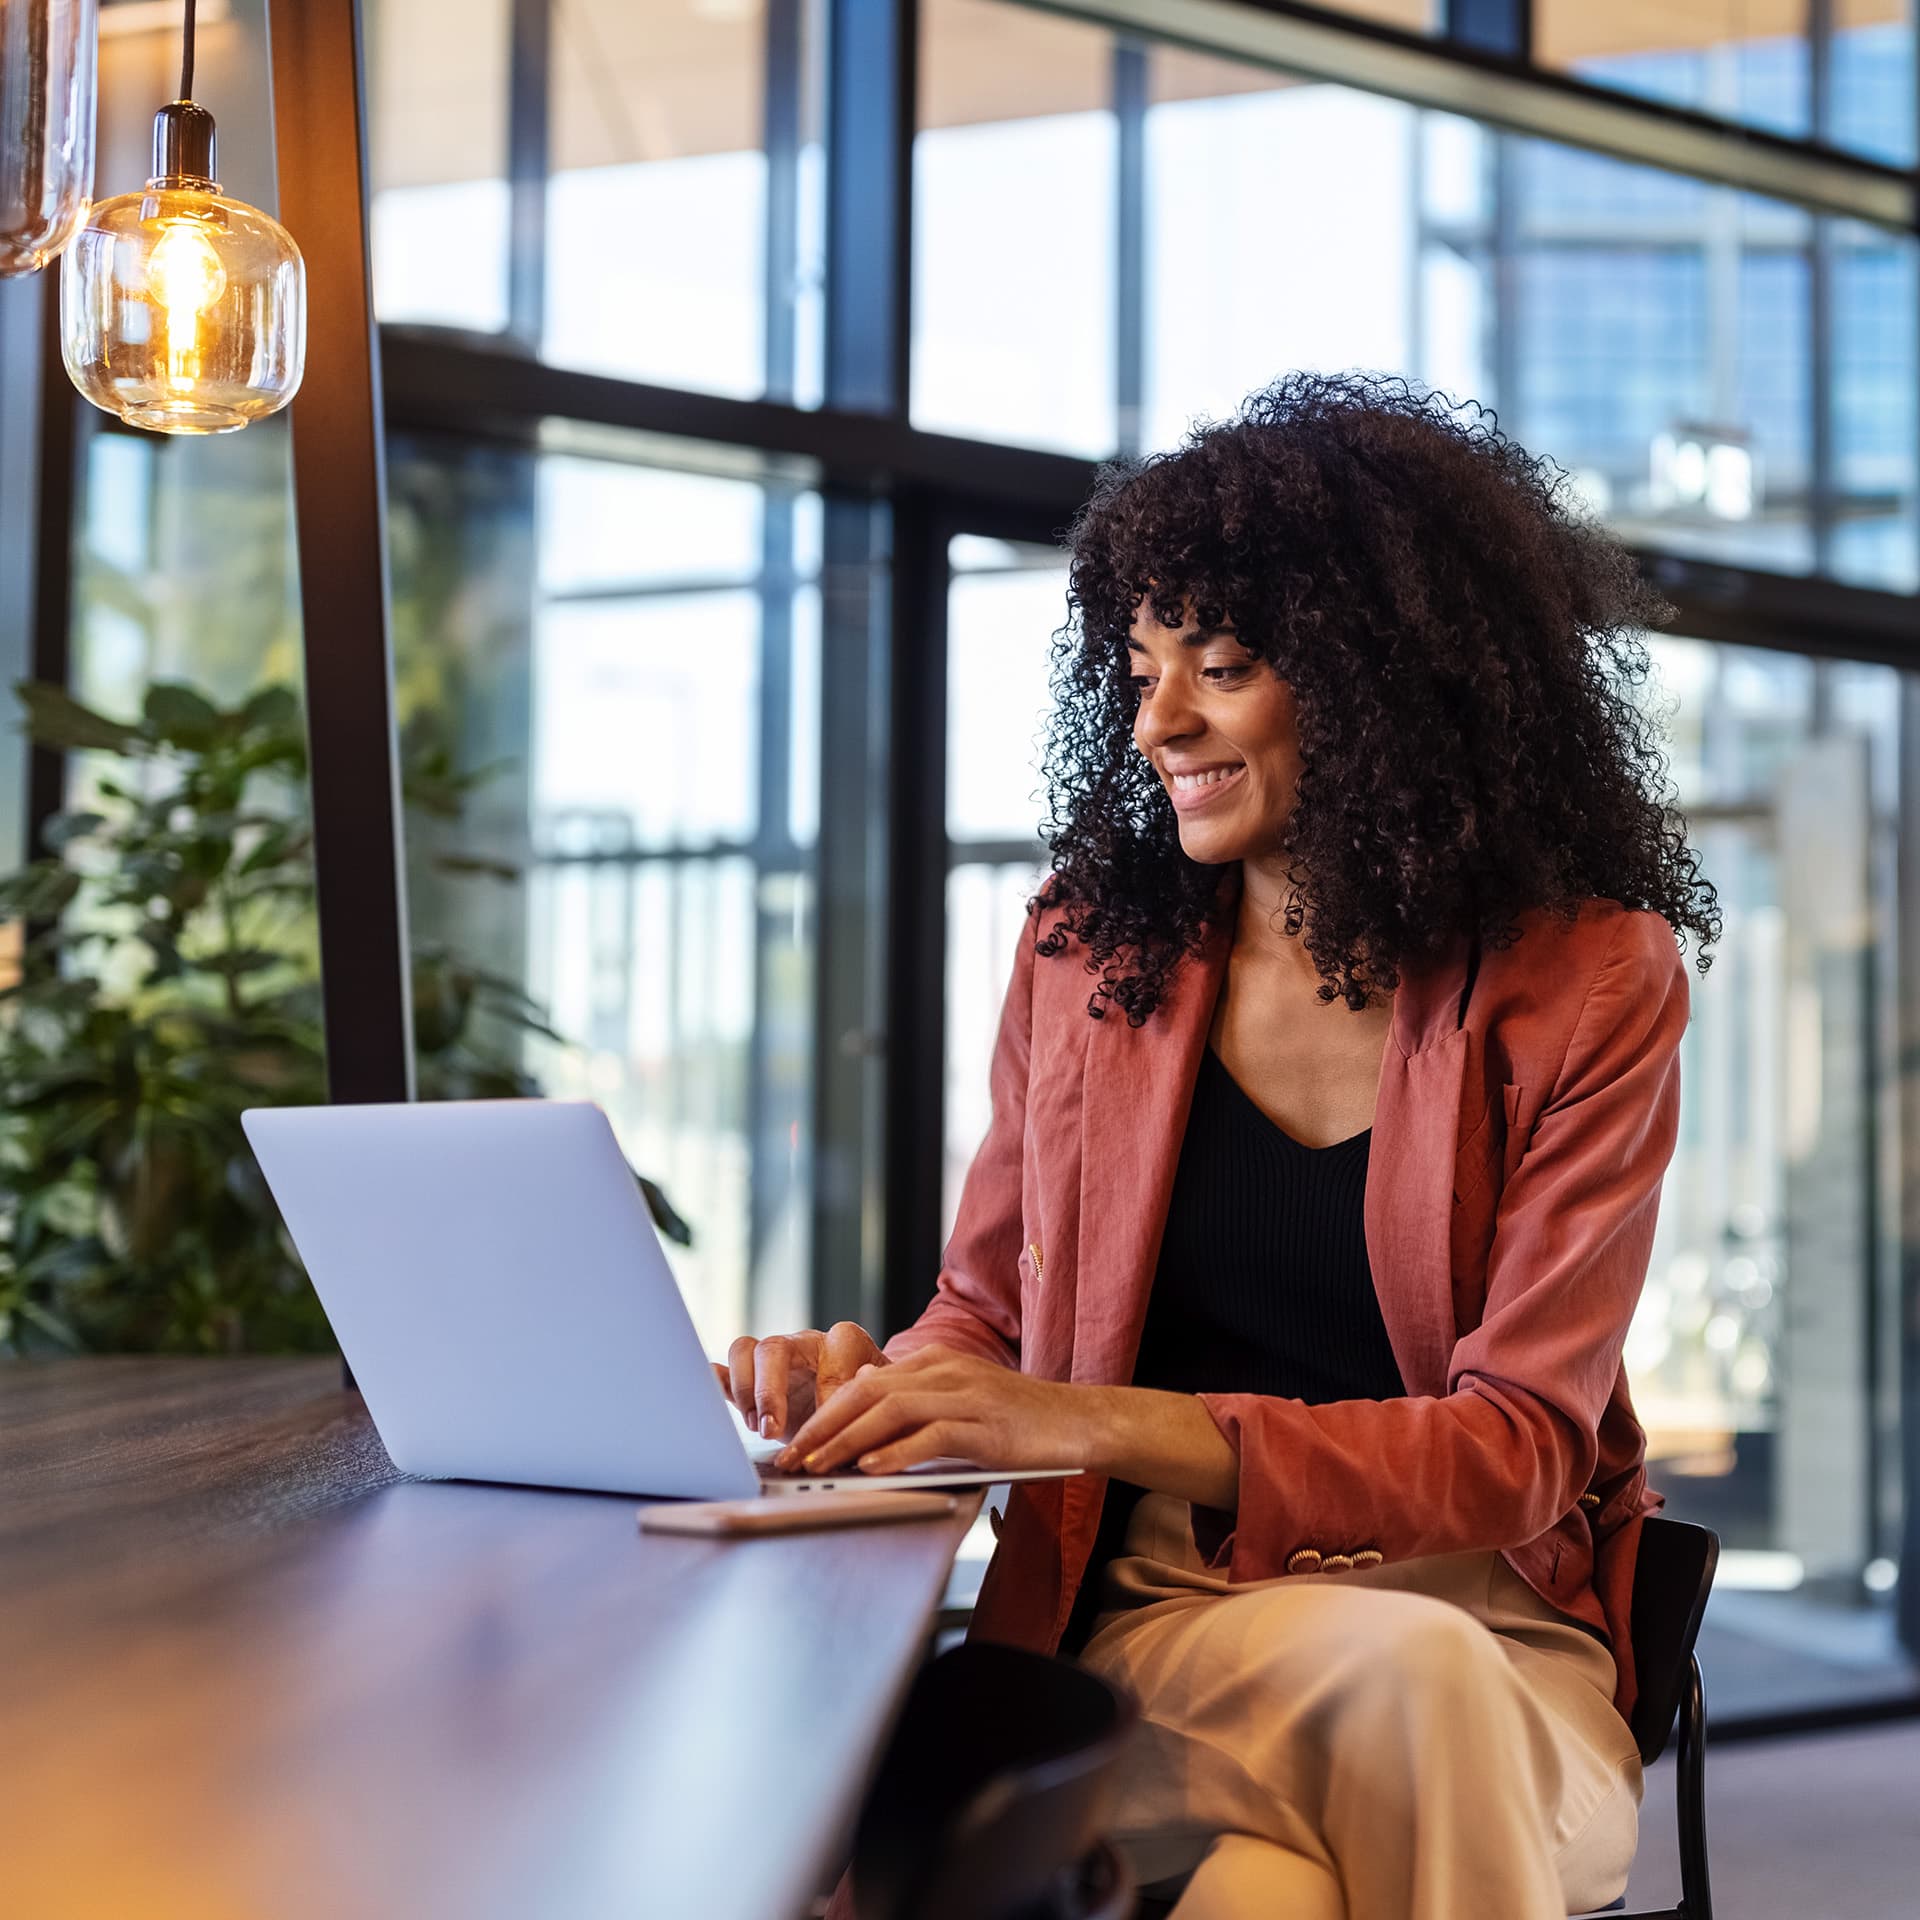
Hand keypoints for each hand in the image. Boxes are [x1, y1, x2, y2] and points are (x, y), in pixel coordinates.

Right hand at [713, 1322, 885, 1440]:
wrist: (858, 1407)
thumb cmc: (873, 1402)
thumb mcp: (882, 1399)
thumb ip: (872, 1390)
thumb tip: (861, 1379)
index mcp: (843, 1342)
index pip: (832, 1352)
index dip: (828, 1389)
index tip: (827, 1425)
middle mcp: (804, 1343)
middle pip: (774, 1347)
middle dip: (769, 1391)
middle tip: (770, 1430)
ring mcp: (774, 1359)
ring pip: (745, 1350)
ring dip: (745, 1391)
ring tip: (755, 1426)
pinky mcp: (751, 1378)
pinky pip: (724, 1371)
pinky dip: (716, 1384)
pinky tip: (713, 1407)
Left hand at [778, 1347, 1089, 1475]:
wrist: (1080, 1421)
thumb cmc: (1019, 1420)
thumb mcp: (960, 1399)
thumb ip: (916, 1398)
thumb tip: (864, 1396)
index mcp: (935, 1361)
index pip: (864, 1382)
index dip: (824, 1412)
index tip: (794, 1444)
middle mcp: (945, 1370)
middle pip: (867, 1391)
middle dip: (823, 1426)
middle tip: (791, 1460)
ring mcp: (966, 1395)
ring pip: (891, 1409)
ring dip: (848, 1440)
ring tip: (819, 1467)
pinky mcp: (986, 1424)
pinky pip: (931, 1435)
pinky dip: (896, 1452)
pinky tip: (871, 1469)